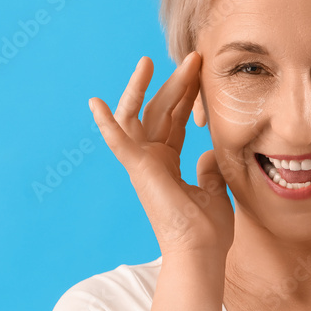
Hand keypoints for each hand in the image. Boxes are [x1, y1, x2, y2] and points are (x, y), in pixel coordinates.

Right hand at [89, 52, 234, 257]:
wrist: (201, 253)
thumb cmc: (208, 231)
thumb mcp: (215, 191)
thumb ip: (208, 170)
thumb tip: (207, 154)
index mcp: (167, 165)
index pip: (175, 121)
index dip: (186, 96)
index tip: (199, 71)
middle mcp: (151, 161)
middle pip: (160, 112)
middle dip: (175, 83)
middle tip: (192, 57)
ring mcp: (142, 165)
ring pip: (139, 117)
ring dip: (142, 89)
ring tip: (149, 61)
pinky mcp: (138, 169)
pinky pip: (118, 143)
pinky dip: (107, 124)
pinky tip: (96, 104)